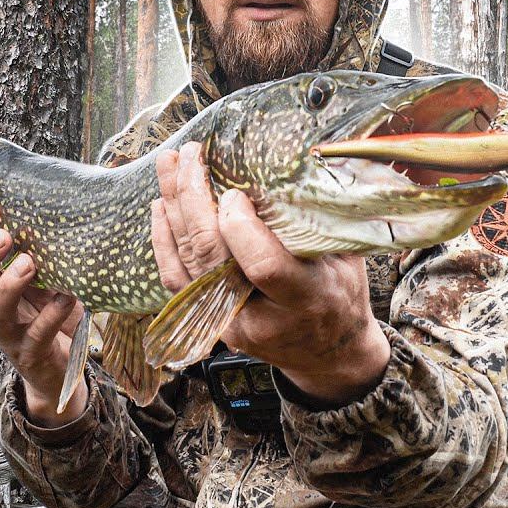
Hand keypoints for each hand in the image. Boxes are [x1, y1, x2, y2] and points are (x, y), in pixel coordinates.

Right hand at [0, 205, 87, 426]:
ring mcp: (10, 335)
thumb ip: (39, 255)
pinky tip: (66, 297)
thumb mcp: (42, 282)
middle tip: (3, 236)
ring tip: (29, 263)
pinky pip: (37, 335)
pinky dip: (51, 315)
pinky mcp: (33, 354)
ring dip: (9, 286)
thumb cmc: (50, 315)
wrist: (60, 369)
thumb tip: (54, 208)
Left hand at [153, 142, 389, 406]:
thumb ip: (317, 225)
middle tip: (190, 155)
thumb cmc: (343, 294)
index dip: (241, 228)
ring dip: (173, 209)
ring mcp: (229, 321)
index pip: (262, 266)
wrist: (328, 352)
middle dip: (194, 200)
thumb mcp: (346, 261)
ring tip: (169, 164)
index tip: (234, 191)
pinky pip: (175, 279)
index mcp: (305, 297)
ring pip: (187, 263)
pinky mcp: (210, 319)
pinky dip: (163, 240)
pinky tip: (161, 207)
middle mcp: (261, 314)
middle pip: (213, 257)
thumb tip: (293, 169)